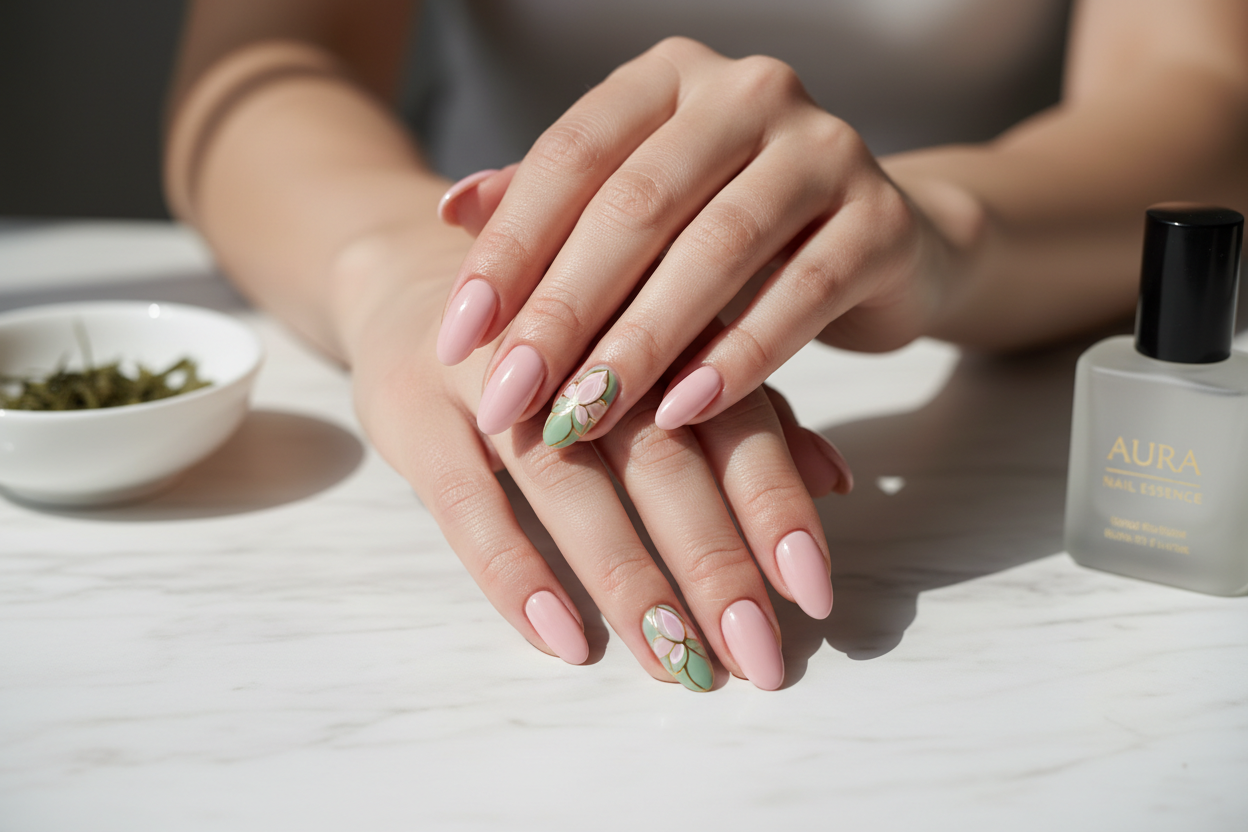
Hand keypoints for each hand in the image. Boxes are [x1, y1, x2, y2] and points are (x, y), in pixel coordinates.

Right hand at [333, 222, 849, 690]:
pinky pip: (464, 501)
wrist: (418, 278)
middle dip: (712, 561)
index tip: (812, 595)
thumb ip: (742, 412)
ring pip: (568, 480)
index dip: (774, 505)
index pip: (731, 417)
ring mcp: (492, 372)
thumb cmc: (568, 334)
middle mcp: (580, 336)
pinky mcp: (412, 406)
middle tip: (757, 656)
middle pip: (659, 455)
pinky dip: (514, 571)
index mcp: (657, 317)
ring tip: (675, 662)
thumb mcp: (660, 356)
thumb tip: (839, 481)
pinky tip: (563, 637)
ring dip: (626, 577)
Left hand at [434, 36, 951, 445]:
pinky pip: (801, 294)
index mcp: (669, 78)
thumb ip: (556, 203)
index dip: (508, 249)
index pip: (571, 155)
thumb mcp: (639, 207)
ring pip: (716, 251)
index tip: (457, 337)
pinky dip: (738, 360)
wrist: (879, 240)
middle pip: (637, 205)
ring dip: (640, 346)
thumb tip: (451, 208)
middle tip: (509, 399)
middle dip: (563, 313)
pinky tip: (682, 414)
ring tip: (583, 418)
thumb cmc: (731, 229)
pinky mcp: (882, 219)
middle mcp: (747, 93)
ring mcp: (825, 147)